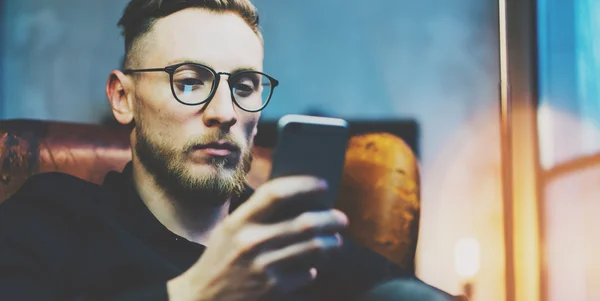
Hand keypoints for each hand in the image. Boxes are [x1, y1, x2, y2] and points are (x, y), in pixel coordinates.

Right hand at [168, 176, 348, 300]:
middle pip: (305, 223)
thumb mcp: (231, 228)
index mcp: (240, 220)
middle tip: (342, 219)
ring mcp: (263, 266)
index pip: (277, 193)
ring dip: (331, 243)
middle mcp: (252, 241)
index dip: (304, 185)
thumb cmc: (221, 257)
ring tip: (335, 241)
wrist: (203, 297)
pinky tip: (312, 266)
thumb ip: (259, 213)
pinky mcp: (272, 288)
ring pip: (313, 249)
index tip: (323, 186)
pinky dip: (313, 268)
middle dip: (330, 219)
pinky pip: (307, 273)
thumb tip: (300, 199)